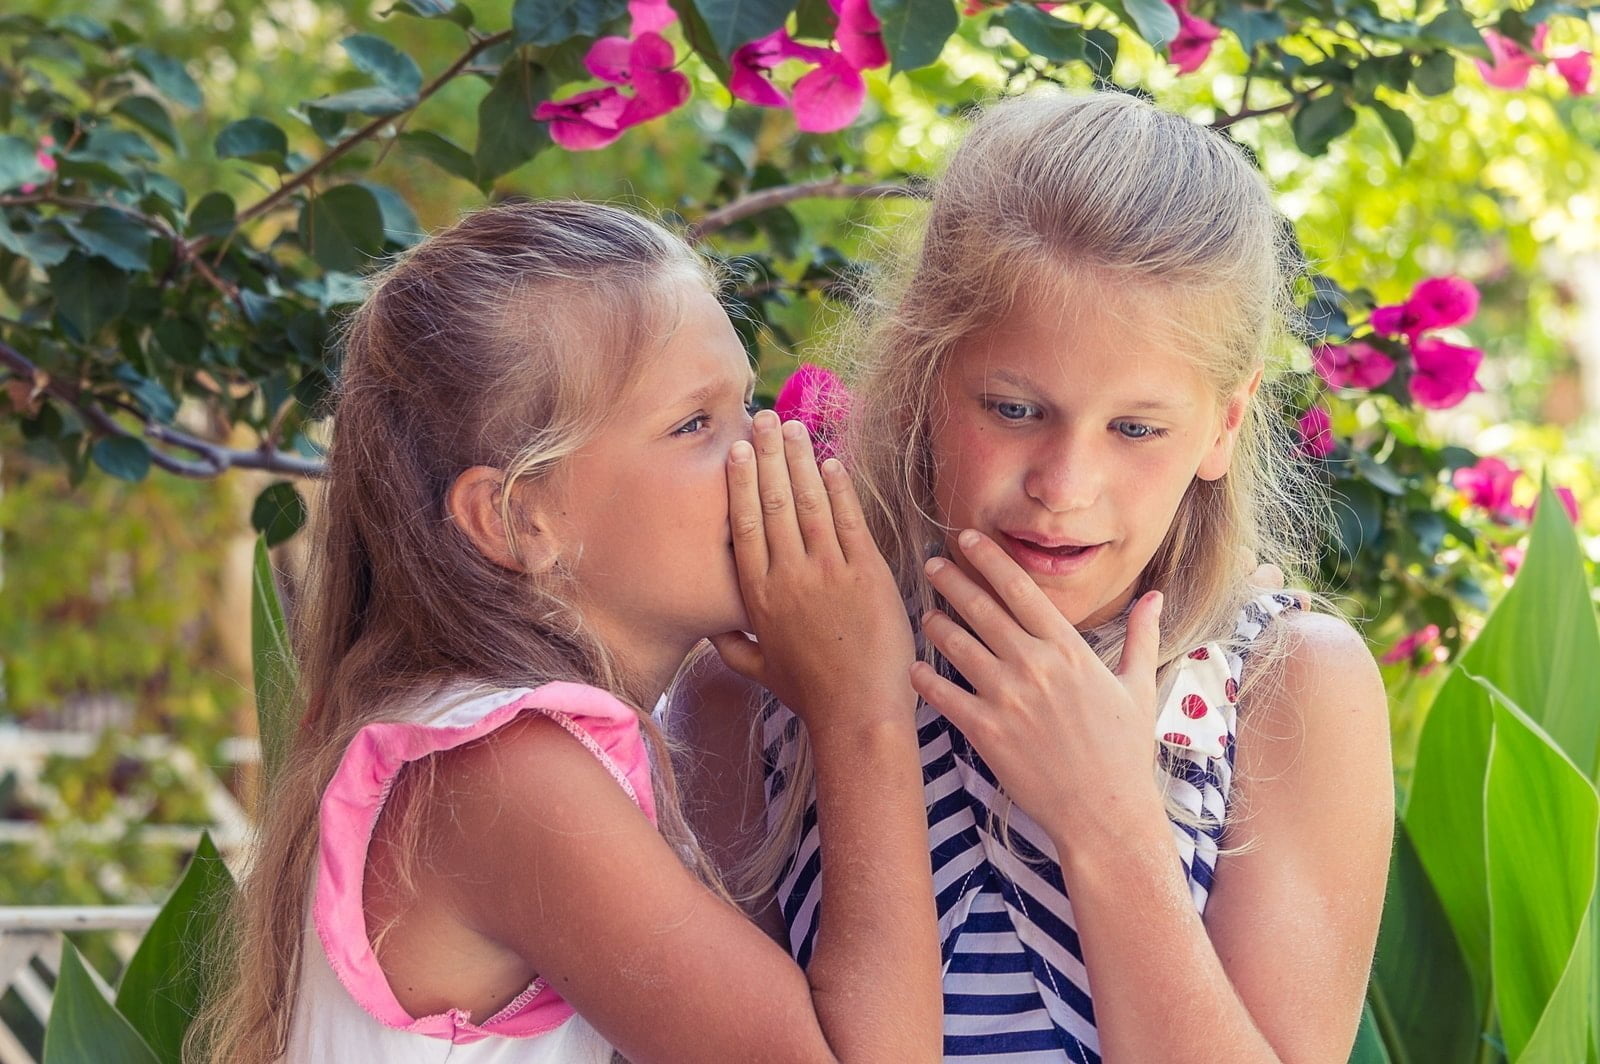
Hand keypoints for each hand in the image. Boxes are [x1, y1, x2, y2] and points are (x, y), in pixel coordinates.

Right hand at [711, 411, 915, 728]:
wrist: (858, 710)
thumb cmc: (810, 692)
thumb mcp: (758, 669)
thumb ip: (730, 644)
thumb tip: (707, 627)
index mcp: (759, 596)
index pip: (744, 525)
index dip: (741, 483)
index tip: (738, 451)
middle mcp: (788, 576)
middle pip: (773, 502)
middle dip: (768, 455)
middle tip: (763, 417)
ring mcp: (828, 571)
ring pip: (808, 502)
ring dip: (800, 459)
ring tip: (794, 426)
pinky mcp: (866, 573)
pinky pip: (849, 519)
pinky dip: (839, 488)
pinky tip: (831, 462)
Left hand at [910, 529, 1165, 844]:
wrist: (1106, 813)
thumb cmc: (1124, 752)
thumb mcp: (1139, 687)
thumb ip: (1140, 636)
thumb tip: (1156, 596)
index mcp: (1069, 649)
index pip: (1022, 589)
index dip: (990, 559)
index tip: (969, 540)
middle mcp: (1034, 665)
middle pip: (982, 608)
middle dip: (953, 580)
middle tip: (933, 562)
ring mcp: (1007, 697)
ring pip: (957, 645)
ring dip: (937, 623)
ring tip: (926, 612)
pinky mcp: (986, 731)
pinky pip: (944, 695)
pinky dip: (925, 678)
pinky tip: (914, 668)